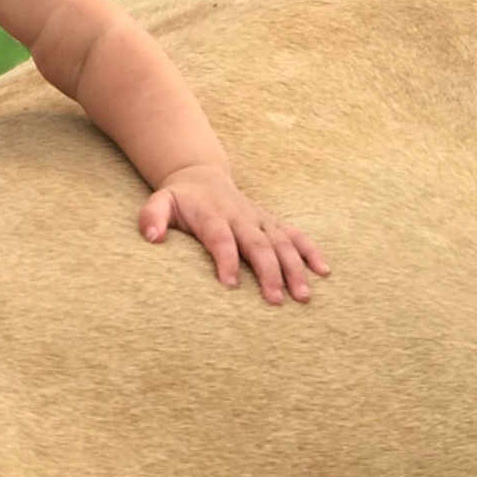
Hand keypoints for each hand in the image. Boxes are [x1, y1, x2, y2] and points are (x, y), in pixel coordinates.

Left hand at [138, 163, 328, 303]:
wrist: (201, 176)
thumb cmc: (179, 199)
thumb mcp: (159, 202)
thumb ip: (152, 216)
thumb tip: (152, 237)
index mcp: (212, 214)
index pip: (221, 237)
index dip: (226, 259)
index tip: (229, 284)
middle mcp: (240, 216)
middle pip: (258, 243)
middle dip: (268, 271)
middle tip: (275, 301)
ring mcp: (259, 219)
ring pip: (281, 242)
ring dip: (295, 267)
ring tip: (303, 296)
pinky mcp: (271, 222)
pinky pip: (295, 235)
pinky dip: (310, 250)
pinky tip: (324, 270)